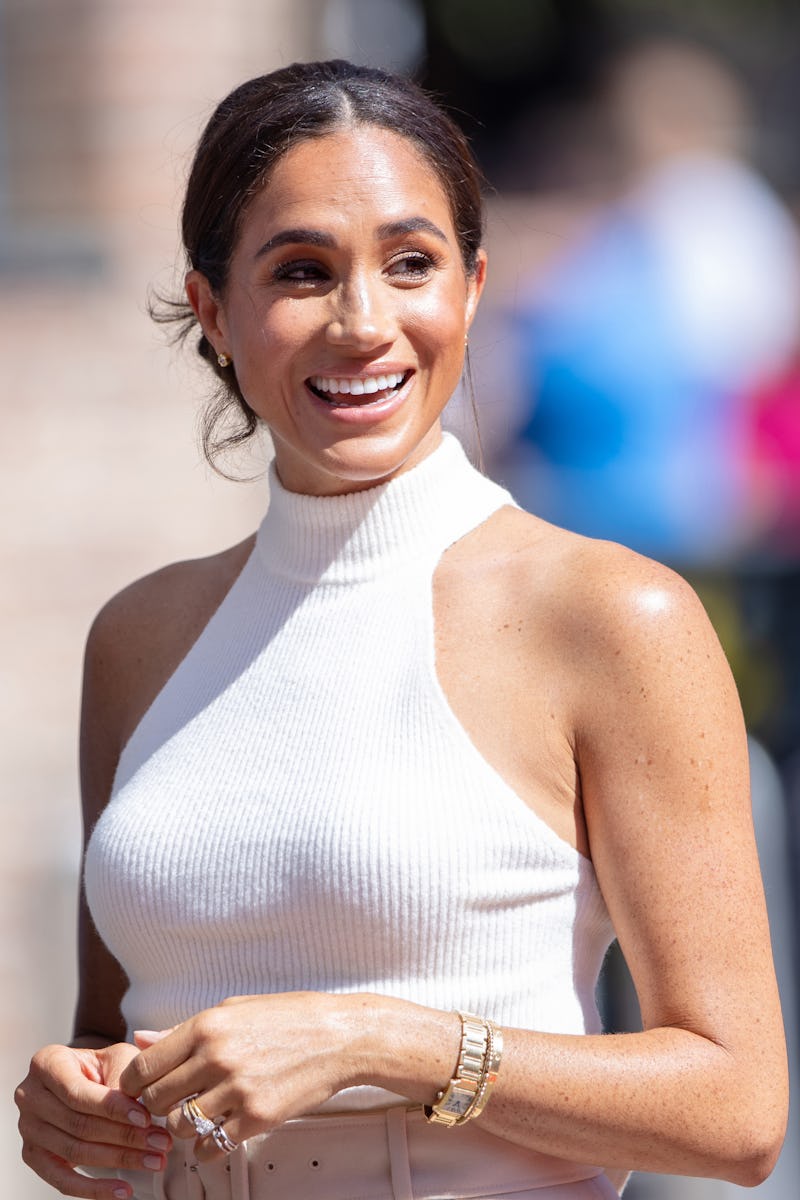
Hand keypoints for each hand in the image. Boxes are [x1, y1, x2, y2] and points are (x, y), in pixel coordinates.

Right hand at [15, 1042, 172, 1198]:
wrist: (84, 1075)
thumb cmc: (100, 1065)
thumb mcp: (116, 1058)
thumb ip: (124, 1079)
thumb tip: (141, 1108)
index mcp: (46, 1063)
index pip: (79, 1093)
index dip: (113, 1108)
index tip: (145, 1118)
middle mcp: (31, 1096)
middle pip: (79, 1125)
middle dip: (125, 1136)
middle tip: (159, 1142)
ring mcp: (29, 1128)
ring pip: (76, 1152)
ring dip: (119, 1160)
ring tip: (152, 1161)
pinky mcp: (34, 1156)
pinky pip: (62, 1180)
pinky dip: (94, 1189)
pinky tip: (121, 1190)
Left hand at [120, 992, 361, 1159]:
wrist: (339, 1036)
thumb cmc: (288, 1017)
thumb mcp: (234, 1008)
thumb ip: (184, 1029)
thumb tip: (141, 1038)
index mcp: (206, 1026)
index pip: (144, 1066)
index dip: (133, 1083)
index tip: (139, 1089)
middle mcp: (216, 1057)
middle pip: (155, 1100)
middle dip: (157, 1106)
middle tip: (170, 1104)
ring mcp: (237, 1089)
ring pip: (178, 1127)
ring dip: (182, 1127)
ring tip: (198, 1116)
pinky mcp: (257, 1117)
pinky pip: (210, 1147)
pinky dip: (206, 1148)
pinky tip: (217, 1133)